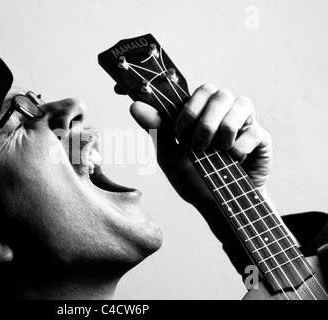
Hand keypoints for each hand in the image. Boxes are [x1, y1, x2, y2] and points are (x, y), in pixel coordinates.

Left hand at [130, 83, 272, 208]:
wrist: (216, 205)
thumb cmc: (192, 178)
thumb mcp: (168, 155)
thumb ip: (156, 130)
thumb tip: (134, 106)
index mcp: (201, 112)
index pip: (199, 91)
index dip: (188, 108)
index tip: (178, 134)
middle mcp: (223, 113)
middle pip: (218, 92)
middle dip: (204, 121)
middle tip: (197, 145)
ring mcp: (244, 123)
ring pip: (241, 103)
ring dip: (223, 130)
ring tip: (216, 152)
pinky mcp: (261, 139)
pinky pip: (255, 131)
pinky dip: (239, 148)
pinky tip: (233, 161)